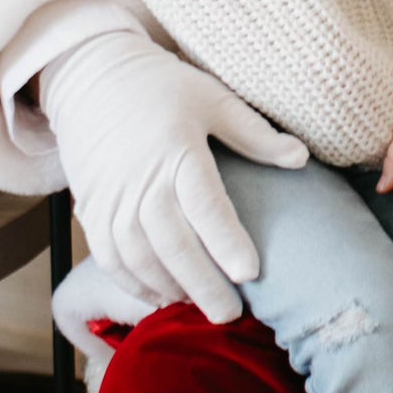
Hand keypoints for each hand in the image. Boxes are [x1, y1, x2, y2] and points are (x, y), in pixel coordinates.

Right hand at [39, 28, 308, 322]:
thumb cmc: (161, 88)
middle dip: (202, 284)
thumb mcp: (212, 98)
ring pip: (139, 258)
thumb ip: (254, 134)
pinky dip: (134, 284)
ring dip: (169, 287)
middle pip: (173, 243)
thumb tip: (301, 158)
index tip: (250, 272)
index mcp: (177, 150)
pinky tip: (160, 297)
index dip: (227, 241)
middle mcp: (141, 179)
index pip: (205, 204)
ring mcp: (112, 198)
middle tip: (231, 314)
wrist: (91, 78)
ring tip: (199, 308)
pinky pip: (110, 258)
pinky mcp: (92, 210)